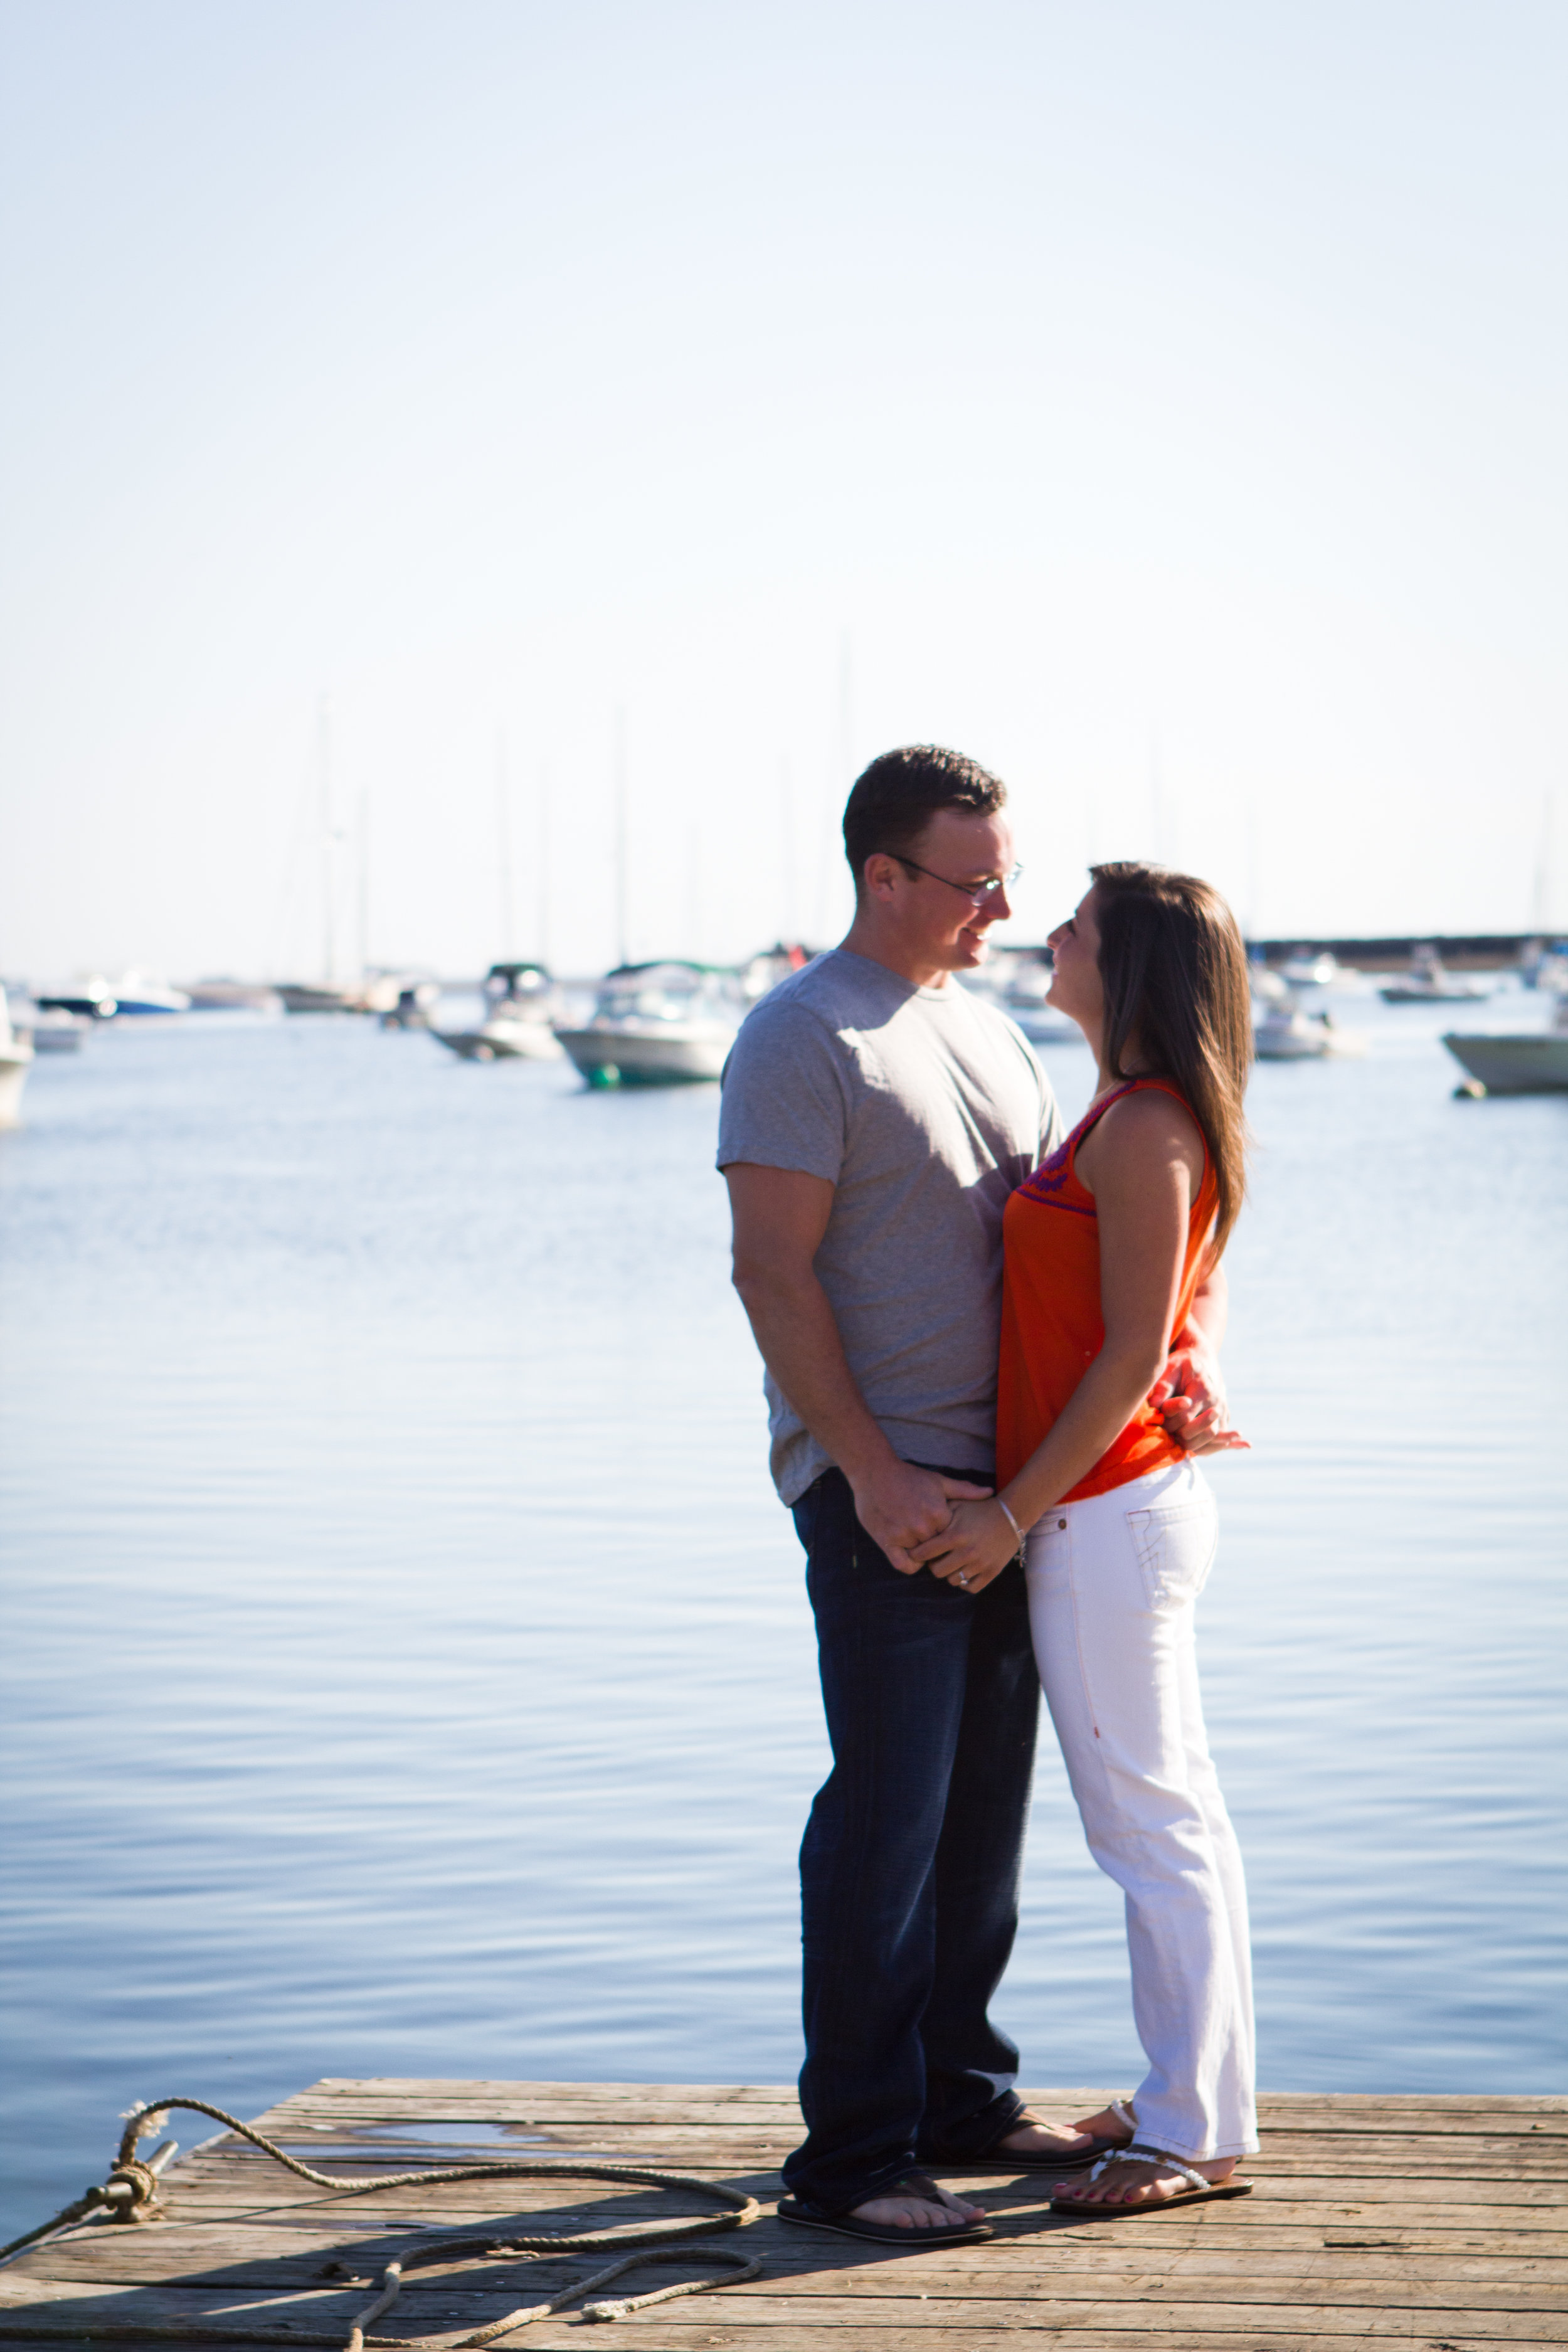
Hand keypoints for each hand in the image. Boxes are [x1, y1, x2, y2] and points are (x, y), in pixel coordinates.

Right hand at [849, 1461, 992, 1575]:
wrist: (875, 1472)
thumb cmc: (909, 1476)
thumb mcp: (939, 1481)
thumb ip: (965, 1490)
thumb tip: (989, 1493)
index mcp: (938, 1513)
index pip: (953, 1538)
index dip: (952, 1537)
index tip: (951, 1536)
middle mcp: (922, 1527)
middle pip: (938, 1550)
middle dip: (939, 1548)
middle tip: (937, 1544)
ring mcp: (903, 1535)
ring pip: (922, 1557)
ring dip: (923, 1554)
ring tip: (923, 1546)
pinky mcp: (886, 1541)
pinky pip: (903, 1565)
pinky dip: (909, 1564)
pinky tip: (911, 1556)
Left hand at [908, 1498, 1021, 1595]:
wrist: (1011, 1516)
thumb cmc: (980, 1509)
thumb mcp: (958, 1505)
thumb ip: (938, 1514)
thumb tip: (920, 1526)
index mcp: (955, 1535)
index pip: (925, 1553)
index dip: (917, 1553)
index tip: (917, 1552)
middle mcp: (966, 1552)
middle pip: (937, 1571)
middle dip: (933, 1565)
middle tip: (937, 1558)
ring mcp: (980, 1564)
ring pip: (953, 1580)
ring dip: (950, 1572)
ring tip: (953, 1563)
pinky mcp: (992, 1572)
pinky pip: (971, 1587)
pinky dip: (965, 1582)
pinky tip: (965, 1571)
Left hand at [1151, 1342, 1249, 1456]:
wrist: (1202, 1360)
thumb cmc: (1182, 1364)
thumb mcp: (1170, 1367)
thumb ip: (1163, 1386)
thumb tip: (1153, 1404)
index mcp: (1203, 1390)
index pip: (1185, 1418)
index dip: (1169, 1423)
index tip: (1159, 1420)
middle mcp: (1217, 1403)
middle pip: (1202, 1433)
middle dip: (1180, 1436)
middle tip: (1166, 1431)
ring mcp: (1223, 1412)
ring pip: (1211, 1439)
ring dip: (1193, 1444)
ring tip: (1176, 1440)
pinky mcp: (1224, 1418)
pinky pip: (1218, 1440)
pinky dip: (1206, 1447)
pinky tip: (1193, 1450)